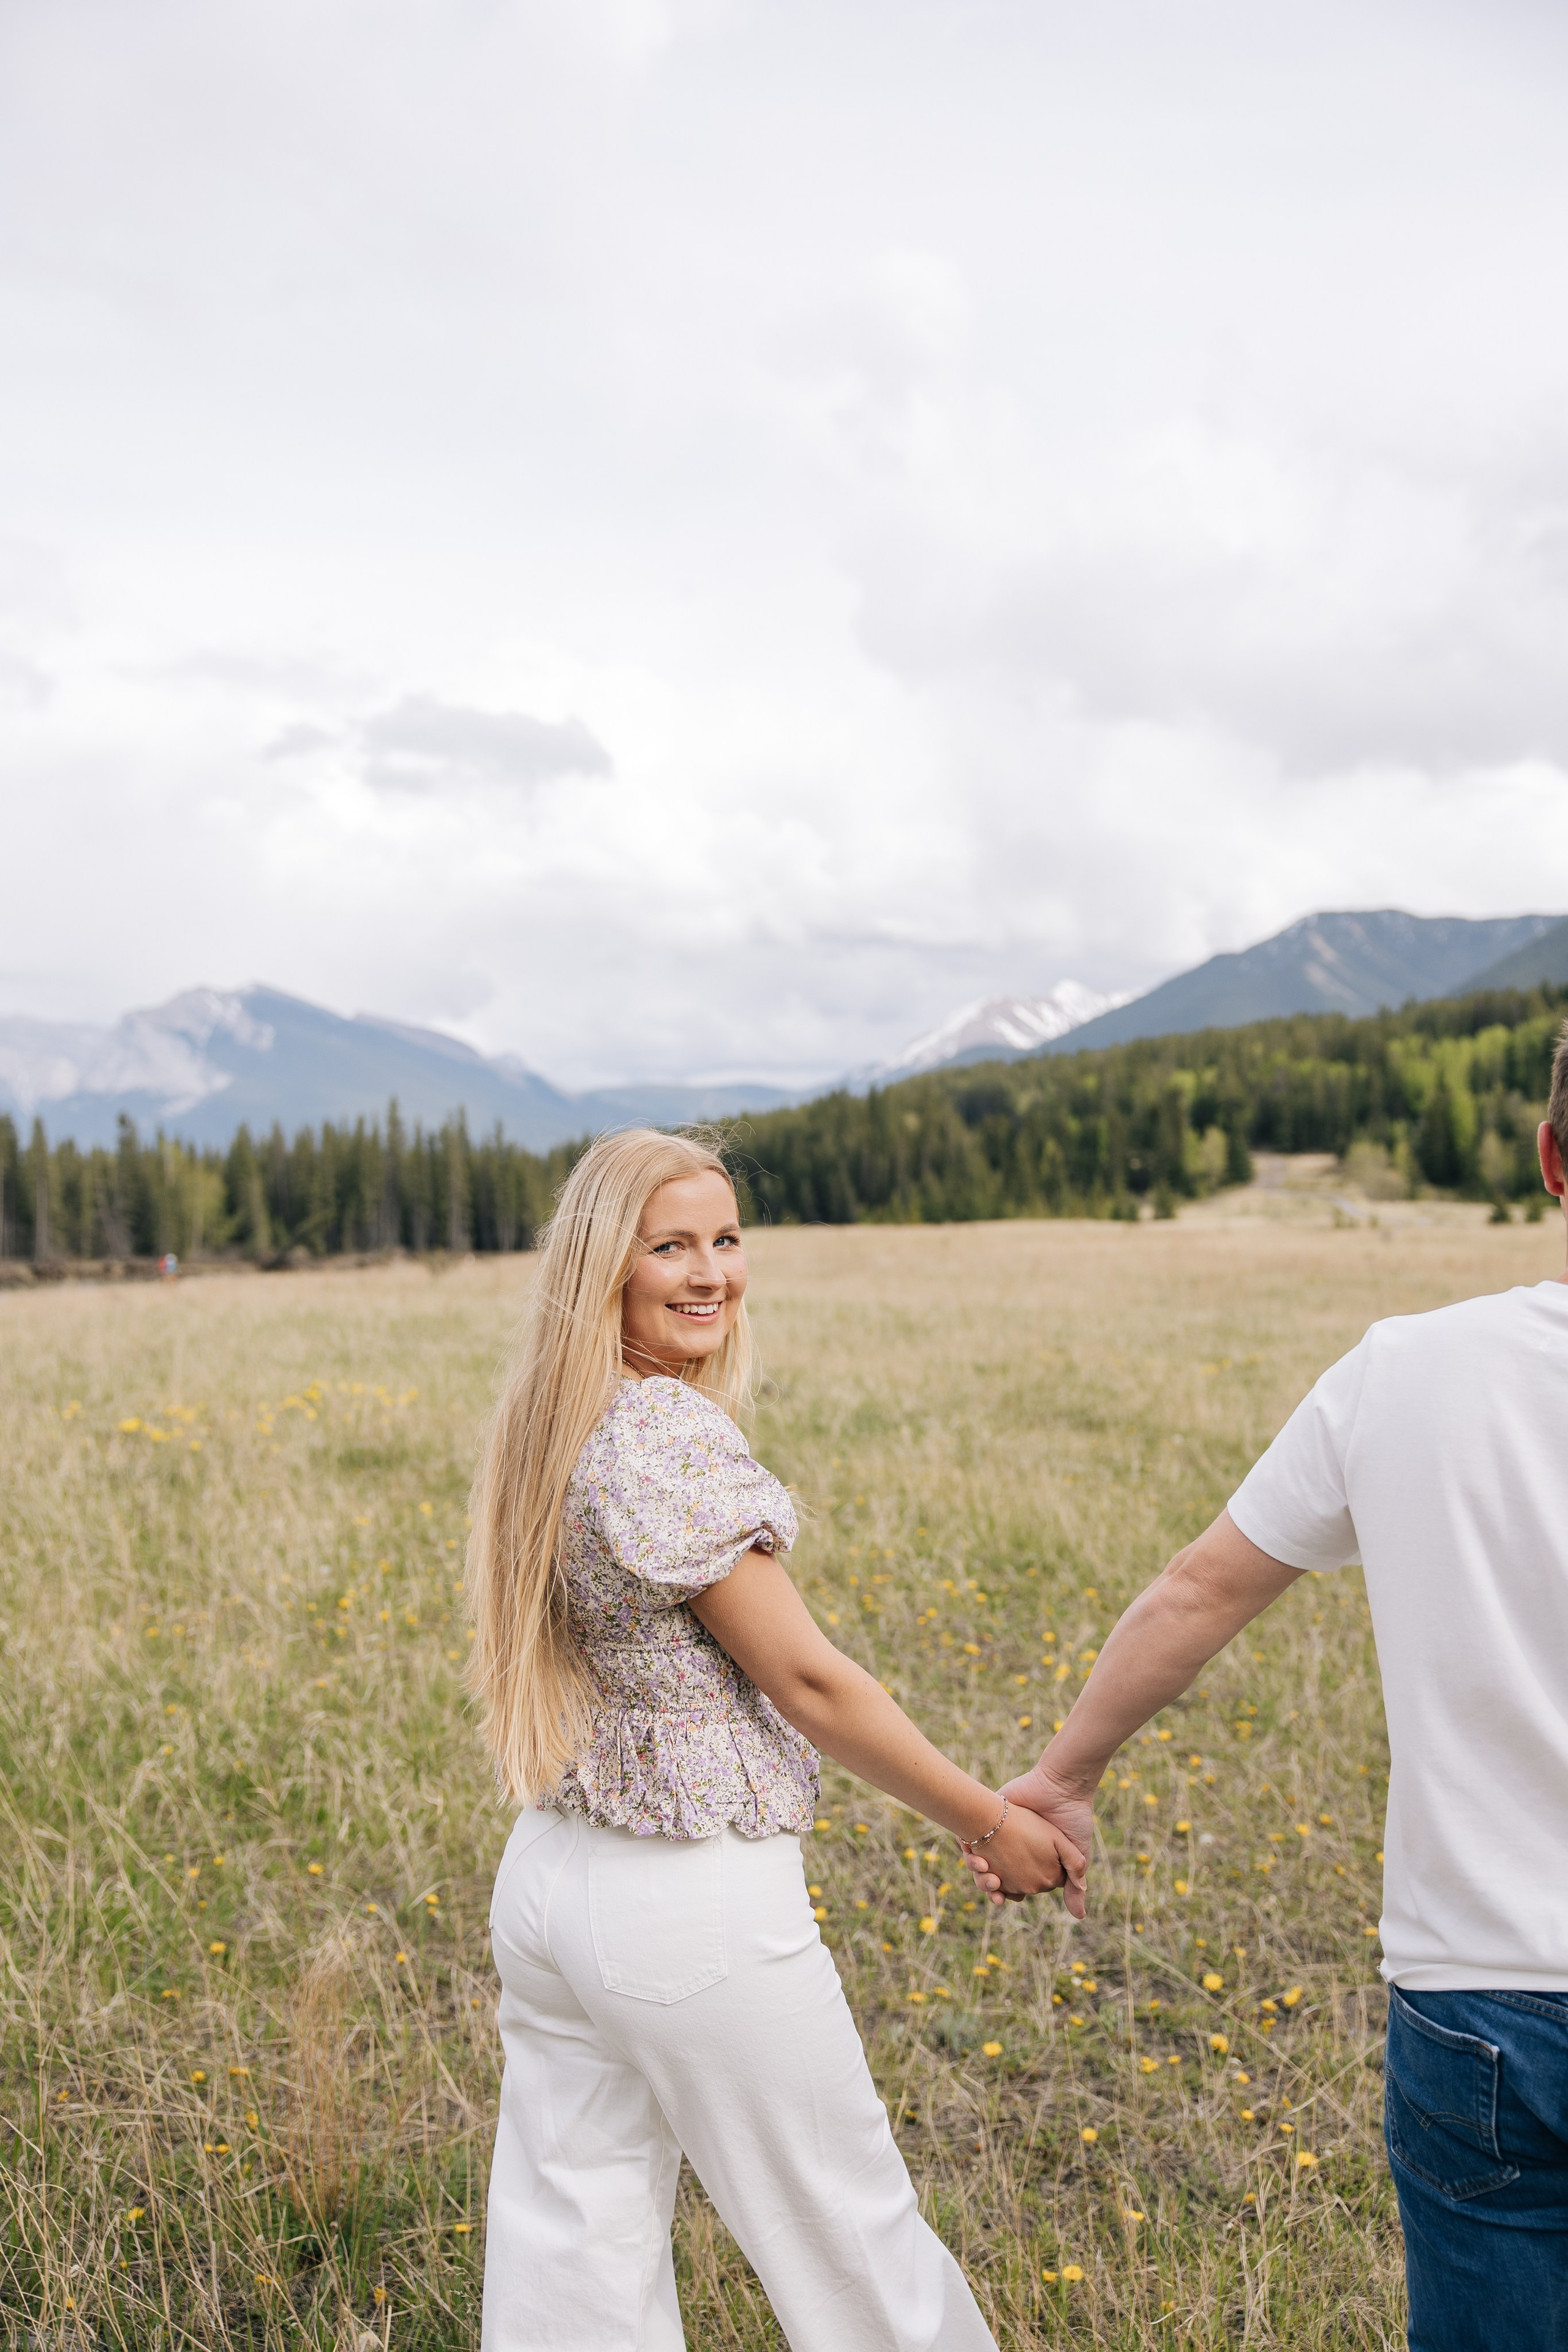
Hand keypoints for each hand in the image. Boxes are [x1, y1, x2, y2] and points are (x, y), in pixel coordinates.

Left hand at [963, 1762, 1093, 1917]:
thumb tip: (1079, 1917)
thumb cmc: (1071, 1818)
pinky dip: (968, 1848)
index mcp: (1031, 1860)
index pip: (1011, 1886)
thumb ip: (1075, 1884)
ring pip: (977, 1861)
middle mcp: (1013, 1848)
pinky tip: (975, 1854)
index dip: (1005, 1895)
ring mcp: (1000, 1832)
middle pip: (991, 1876)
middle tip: (993, 1886)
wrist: (1060, 1785)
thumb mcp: (1076, 1852)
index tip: (1003, 1898)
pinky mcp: (989, 1815)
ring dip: (976, 1870)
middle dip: (987, 1885)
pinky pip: (969, 1834)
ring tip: (984, 1869)